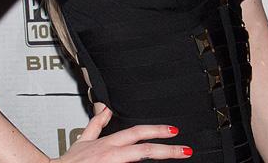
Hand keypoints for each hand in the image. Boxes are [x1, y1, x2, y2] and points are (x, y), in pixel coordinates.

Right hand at [53, 107, 191, 161]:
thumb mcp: (82, 140)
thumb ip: (96, 125)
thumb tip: (107, 109)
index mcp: (108, 144)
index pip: (137, 133)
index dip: (157, 130)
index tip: (174, 131)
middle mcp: (111, 155)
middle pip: (144, 149)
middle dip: (168, 150)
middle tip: (185, 150)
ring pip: (138, 161)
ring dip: (157, 160)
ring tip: (176, 157)